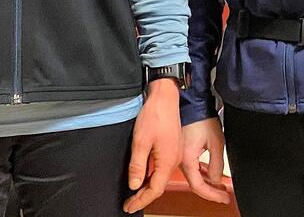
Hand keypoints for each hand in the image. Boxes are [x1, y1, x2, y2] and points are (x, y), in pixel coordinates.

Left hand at [123, 78, 182, 213]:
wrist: (165, 97)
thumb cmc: (155, 115)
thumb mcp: (140, 142)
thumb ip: (137, 165)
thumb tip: (135, 184)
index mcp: (168, 161)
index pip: (154, 189)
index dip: (141, 200)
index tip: (129, 206)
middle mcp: (174, 159)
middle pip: (159, 186)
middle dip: (144, 196)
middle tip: (129, 203)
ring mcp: (174, 153)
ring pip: (161, 177)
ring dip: (148, 187)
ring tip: (134, 193)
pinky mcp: (172, 147)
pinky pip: (163, 168)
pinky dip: (152, 176)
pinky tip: (144, 176)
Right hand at [179, 117, 230, 203]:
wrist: (190, 102)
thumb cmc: (201, 117)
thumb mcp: (216, 141)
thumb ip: (216, 163)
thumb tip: (216, 180)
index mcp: (187, 160)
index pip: (199, 186)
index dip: (212, 194)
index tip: (223, 197)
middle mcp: (180, 161)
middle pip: (196, 183)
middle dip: (211, 190)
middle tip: (223, 193)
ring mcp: (180, 156)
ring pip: (194, 175)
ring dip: (207, 181)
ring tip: (219, 185)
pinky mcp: (182, 150)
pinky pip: (192, 166)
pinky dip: (202, 172)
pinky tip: (210, 173)